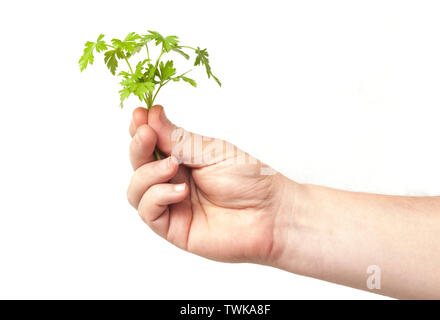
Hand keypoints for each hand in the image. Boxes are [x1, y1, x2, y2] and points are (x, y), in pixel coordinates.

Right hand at [127, 106, 291, 263]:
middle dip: (138, 147)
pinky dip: (157, 196)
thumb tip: (152, 115)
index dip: (141, 128)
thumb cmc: (250, 179)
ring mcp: (173, 204)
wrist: (272, 213)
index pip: (151, 143)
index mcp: (184, 159)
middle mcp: (174, 181)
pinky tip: (180, 191)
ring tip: (172, 166)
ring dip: (147, 173)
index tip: (139, 114)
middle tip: (145, 133)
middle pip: (139, 164)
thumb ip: (178, 139)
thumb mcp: (211, 151)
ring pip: (136, 189)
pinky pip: (148, 211)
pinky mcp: (174, 228)